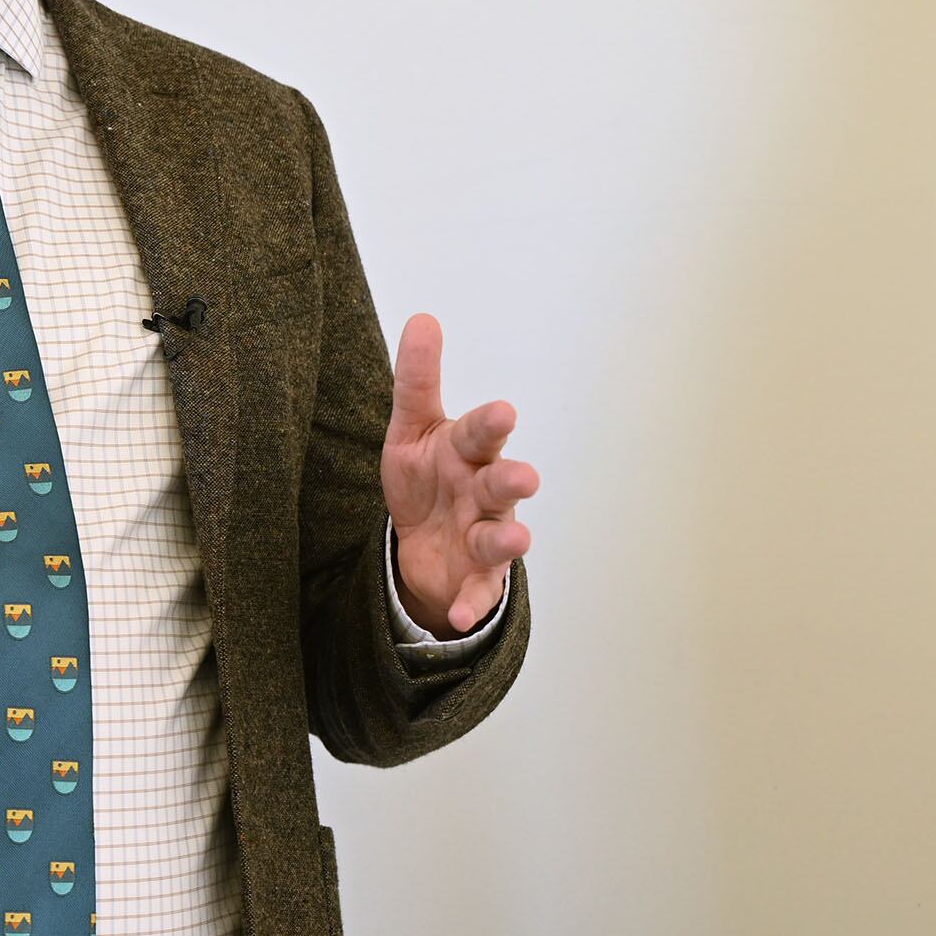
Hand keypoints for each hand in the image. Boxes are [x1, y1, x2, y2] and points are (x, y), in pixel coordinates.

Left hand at [381, 313, 535, 635]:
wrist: (423, 541)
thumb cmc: (427, 474)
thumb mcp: (411, 428)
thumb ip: (417, 380)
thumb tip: (423, 318)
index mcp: (467, 452)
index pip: (480, 432)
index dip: (490, 423)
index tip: (503, 412)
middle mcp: (484, 492)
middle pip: (501, 483)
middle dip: (512, 479)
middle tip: (524, 476)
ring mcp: (484, 535)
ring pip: (500, 537)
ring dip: (509, 538)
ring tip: (516, 538)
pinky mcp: (474, 578)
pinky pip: (478, 593)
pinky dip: (472, 606)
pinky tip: (461, 617)